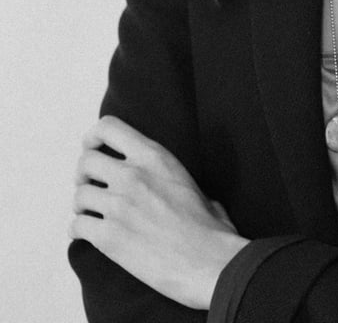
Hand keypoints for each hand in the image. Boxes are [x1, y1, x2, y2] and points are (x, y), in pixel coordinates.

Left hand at [70, 116, 248, 308]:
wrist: (208, 262)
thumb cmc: (208, 227)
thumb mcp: (190, 182)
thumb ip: (166, 174)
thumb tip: (162, 183)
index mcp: (154, 157)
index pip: (108, 128)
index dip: (94, 137)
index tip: (94, 148)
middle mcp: (132, 175)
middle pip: (86, 161)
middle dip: (85, 174)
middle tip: (94, 187)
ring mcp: (118, 206)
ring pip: (78, 195)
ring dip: (83, 205)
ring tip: (94, 214)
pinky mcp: (108, 237)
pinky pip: (76, 226)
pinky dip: (79, 231)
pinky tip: (91, 235)